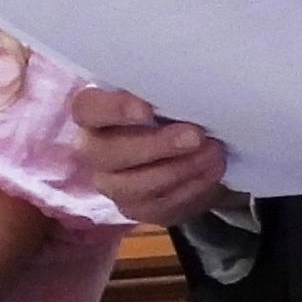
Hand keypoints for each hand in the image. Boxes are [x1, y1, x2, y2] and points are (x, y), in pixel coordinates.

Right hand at [69, 86, 231, 225]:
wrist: (182, 145)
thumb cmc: (166, 109)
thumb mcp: (163, 93)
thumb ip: (163, 92)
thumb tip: (188, 92)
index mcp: (92, 112)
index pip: (87, 108)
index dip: (114, 110)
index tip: (146, 109)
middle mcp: (92, 150)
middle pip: (109, 153)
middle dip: (156, 146)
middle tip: (195, 136)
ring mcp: (111, 184)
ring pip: (135, 186)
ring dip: (180, 169)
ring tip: (213, 153)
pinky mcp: (135, 208)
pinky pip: (159, 206)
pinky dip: (191, 188)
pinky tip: (211, 171)